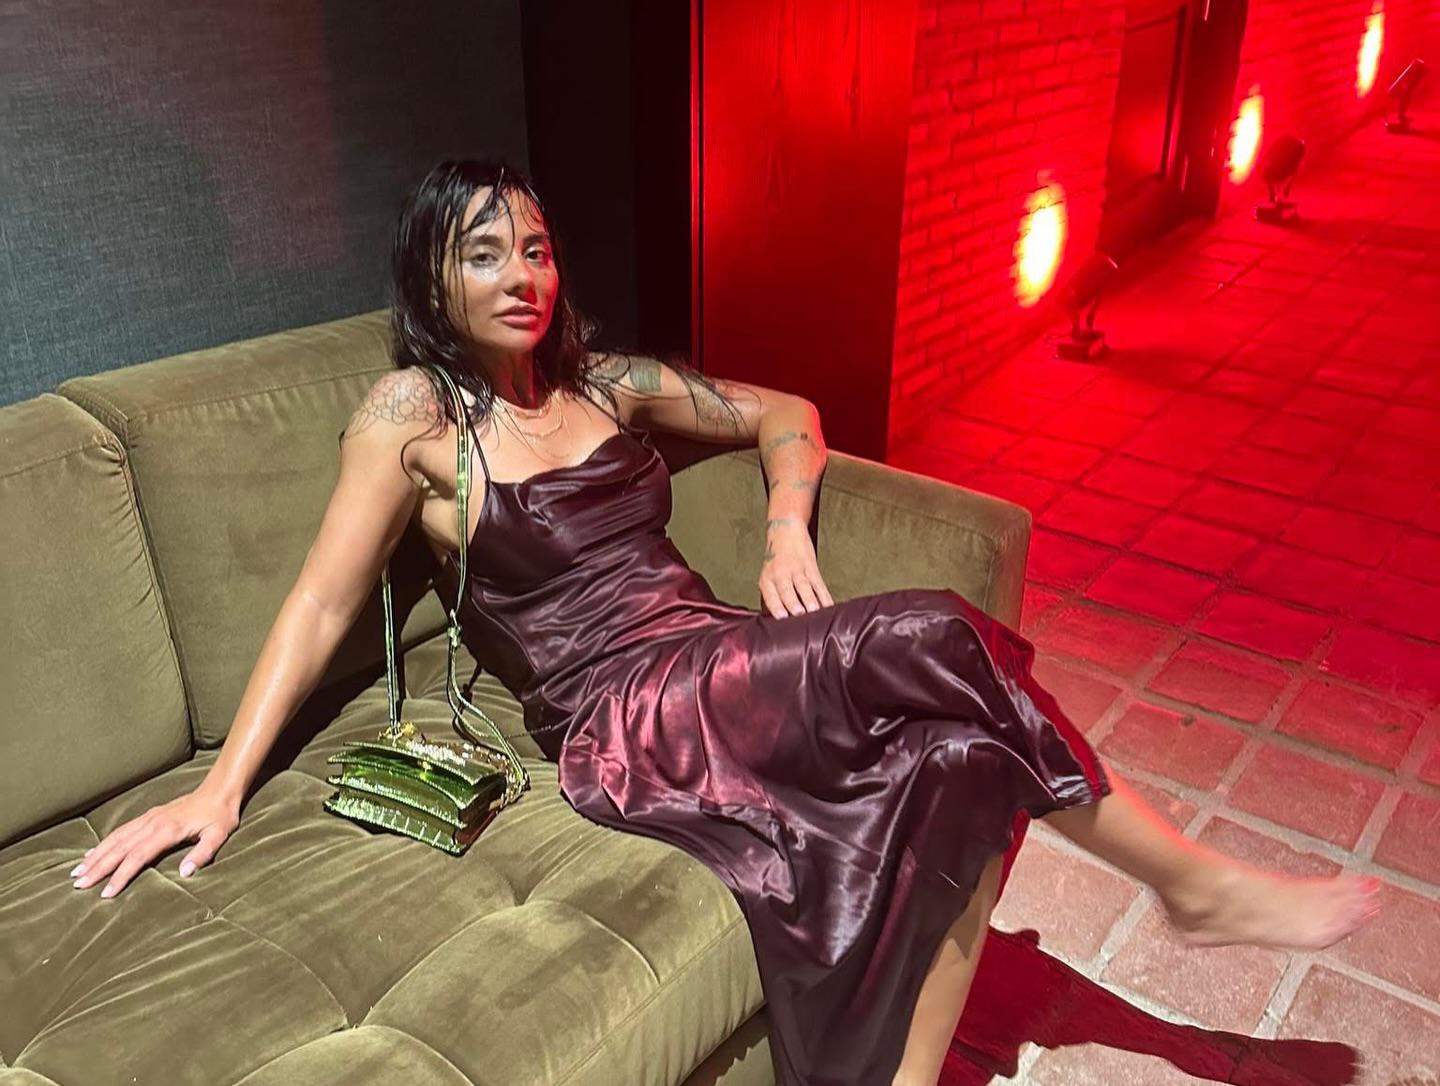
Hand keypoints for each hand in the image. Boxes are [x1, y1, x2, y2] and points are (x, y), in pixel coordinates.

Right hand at [70, 788, 240, 898]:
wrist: (219, 789)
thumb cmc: (220, 815)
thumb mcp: (218, 835)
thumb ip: (202, 854)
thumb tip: (185, 873)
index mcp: (167, 831)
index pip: (138, 856)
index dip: (121, 875)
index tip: (106, 893)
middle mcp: (153, 823)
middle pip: (120, 848)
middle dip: (98, 867)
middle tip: (78, 885)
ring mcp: (148, 818)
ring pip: (116, 838)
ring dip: (95, 855)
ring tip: (77, 872)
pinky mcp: (148, 815)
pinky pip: (121, 830)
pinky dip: (104, 842)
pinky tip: (92, 852)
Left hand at [759, 517, 833, 618]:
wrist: (785, 530)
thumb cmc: (775, 558)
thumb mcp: (768, 575)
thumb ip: (772, 594)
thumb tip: (778, 620)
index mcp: (767, 579)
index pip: (770, 595)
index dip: (776, 606)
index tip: (782, 617)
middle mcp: (780, 574)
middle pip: (787, 591)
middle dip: (793, 603)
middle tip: (799, 613)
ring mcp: (797, 569)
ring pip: (804, 587)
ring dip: (810, 599)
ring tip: (814, 610)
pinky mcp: (810, 566)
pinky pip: (818, 583)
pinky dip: (824, 595)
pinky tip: (828, 605)